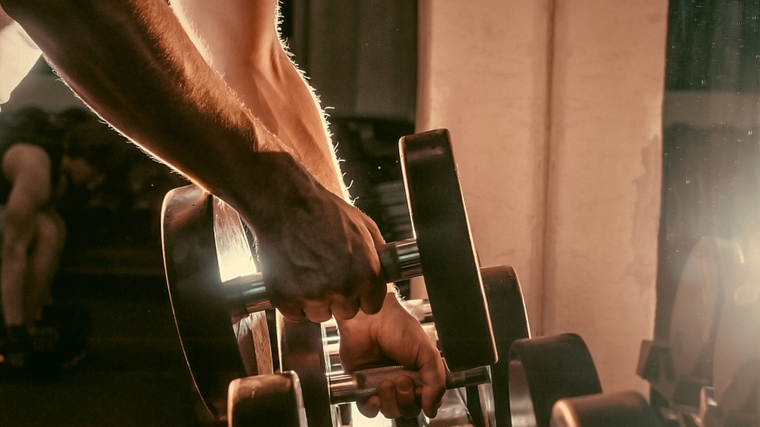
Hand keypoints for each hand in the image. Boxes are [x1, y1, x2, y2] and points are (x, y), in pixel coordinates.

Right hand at [243, 153, 387, 322]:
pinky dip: (293, 302)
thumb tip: (385, 270)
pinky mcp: (287, 298)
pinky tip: (293, 279)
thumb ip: (377, 253)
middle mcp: (343, 288)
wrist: (286, 204)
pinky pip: (296, 314)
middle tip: (326, 273)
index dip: (361, 295)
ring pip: (320, 315)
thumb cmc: (323, 211)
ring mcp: (313, 295)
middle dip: (338, 297)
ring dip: (315, 301)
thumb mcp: (364, 226)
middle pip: (346, 312)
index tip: (352, 286)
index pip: (371, 306)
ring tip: (308, 273)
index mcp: (366, 273)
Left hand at [336, 289, 446, 419]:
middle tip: (402, 379)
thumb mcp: (427, 353)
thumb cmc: (397, 326)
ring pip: (390, 411)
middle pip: (409, 410)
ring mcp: (382, 383)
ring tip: (386, 380)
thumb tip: (432, 409)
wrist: (369, 318)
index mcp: (419, 373)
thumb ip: (436, 383)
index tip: (420, 389)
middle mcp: (401, 381)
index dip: (424, 401)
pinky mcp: (363, 386)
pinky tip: (373, 394)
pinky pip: (368, 410)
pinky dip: (371, 408)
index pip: (427, 401)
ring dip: (390, 400)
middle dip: (406, 398)